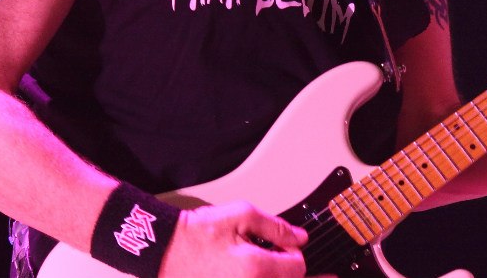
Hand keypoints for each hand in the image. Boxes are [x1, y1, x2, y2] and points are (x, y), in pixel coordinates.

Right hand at [160, 201, 319, 277]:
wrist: (163, 251)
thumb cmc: (196, 233)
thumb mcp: (240, 215)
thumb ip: (275, 227)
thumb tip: (300, 238)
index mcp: (256, 269)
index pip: (298, 267)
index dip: (295, 253)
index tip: (286, 245)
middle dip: (297, 274)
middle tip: (323, 275)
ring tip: (290, 273)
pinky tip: (262, 276)